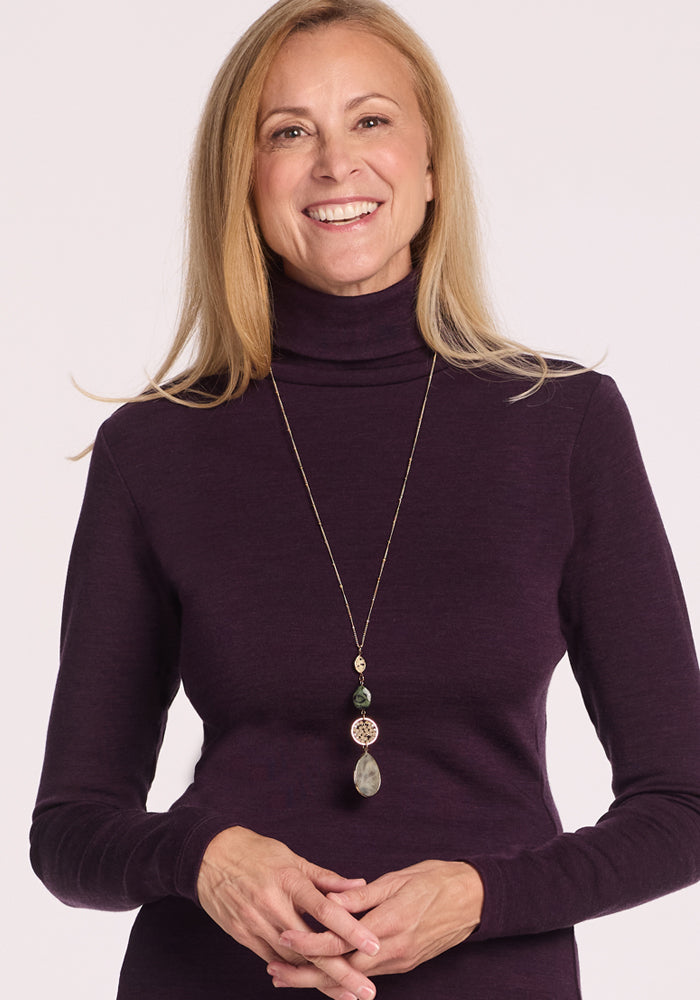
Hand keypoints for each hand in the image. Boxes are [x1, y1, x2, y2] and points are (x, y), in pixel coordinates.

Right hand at [197, 826, 379, 999]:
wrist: (209, 857)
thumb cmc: (255, 853)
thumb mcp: (292, 858)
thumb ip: (326, 878)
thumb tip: (358, 884)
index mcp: (289, 881)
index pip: (326, 910)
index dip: (351, 930)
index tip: (374, 945)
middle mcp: (272, 905)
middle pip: (312, 947)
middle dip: (341, 972)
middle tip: (366, 991)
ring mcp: (255, 923)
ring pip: (293, 960)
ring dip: (319, 979)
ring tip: (346, 992)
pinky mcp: (242, 936)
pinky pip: (272, 960)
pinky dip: (293, 972)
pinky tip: (312, 982)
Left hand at [267, 859, 482, 986]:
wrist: (475, 899)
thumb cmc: (437, 880)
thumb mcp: (397, 879)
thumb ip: (361, 896)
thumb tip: (328, 901)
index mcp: (389, 923)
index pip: (340, 941)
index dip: (310, 941)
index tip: (284, 936)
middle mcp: (393, 950)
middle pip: (341, 970)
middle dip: (305, 974)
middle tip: (275, 972)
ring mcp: (400, 961)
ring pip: (352, 977)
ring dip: (320, 977)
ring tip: (289, 974)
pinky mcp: (405, 963)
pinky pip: (367, 974)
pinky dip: (342, 976)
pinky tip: (324, 972)